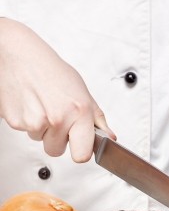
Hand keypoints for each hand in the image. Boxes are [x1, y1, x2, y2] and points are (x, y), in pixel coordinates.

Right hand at [0, 18, 114, 161]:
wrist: (21, 55)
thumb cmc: (53, 71)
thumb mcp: (83, 93)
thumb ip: (97, 119)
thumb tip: (110, 138)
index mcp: (79, 113)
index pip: (82, 156)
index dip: (80, 151)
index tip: (79, 144)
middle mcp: (58, 119)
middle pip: (56, 152)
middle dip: (57, 139)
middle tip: (57, 117)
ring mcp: (35, 121)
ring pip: (40, 141)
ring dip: (42, 129)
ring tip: (43, 107)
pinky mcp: (16, 121)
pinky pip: (25, 132)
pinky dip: (27, 122)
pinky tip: (31, 105)